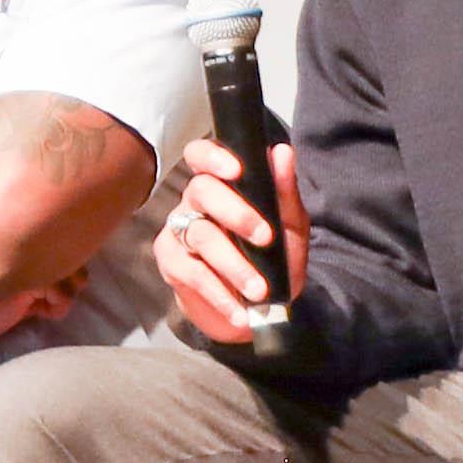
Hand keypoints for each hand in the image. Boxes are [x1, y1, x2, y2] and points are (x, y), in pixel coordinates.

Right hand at [157, 134, 304, 341]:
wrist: (261, 307)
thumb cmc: (274, 257)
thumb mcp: (290, 226)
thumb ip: (285, 192)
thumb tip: (283, 152)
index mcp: (222, 184)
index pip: (201, 155)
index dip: (213, 157)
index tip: (237, 170)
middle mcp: (195, 202)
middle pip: (201, 191)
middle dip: (235, 213)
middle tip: (265, 238)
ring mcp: (179, 232)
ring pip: (200, 236)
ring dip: (234, 265)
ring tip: (260, 290)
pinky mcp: (172, 264)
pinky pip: (192, 273)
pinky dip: (219, 294)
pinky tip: (240, 311)